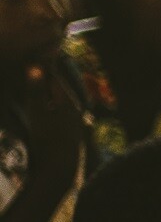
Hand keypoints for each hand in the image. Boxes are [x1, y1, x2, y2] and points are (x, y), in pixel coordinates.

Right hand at [18, 66, 82, 182]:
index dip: (41, 64)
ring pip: (55, 99)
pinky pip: (55, 110)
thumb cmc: (47, 140)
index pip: (52, 76)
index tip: (30, 51)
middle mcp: (73, 108)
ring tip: (29, 78)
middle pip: (54, 87)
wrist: (60, 169)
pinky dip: (45, 103)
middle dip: (42, 76)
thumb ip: (35, 91)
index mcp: (67, 101)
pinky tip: (37, 104)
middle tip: (28, 60)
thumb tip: (34, 66)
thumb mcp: (38, 114)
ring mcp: (71, 120)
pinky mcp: (67, 130)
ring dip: (42, 90)